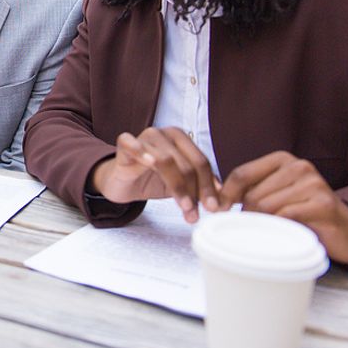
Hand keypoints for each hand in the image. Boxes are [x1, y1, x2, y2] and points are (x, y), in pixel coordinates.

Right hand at [93, 127, 220, 222]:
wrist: (123, 182)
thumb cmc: (152, 180)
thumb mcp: (181, 185)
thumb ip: (200, 186)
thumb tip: (224, 198)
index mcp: (181, 139)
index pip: (201, 162)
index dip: (208, 186)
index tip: (213, 208)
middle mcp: (164, 134)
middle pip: (186, 163)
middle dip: (194, 191)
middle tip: (196, 213)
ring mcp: (143, 137)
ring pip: (165, 160)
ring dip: (177, 186)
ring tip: (183, 207)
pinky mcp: (123, 144)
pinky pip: (130, 143)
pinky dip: (140, 151)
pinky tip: (149, 163)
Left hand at [218, 151, 347, 263]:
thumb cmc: (307, 214)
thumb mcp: (277, 196)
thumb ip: (252, 192)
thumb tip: (215, 201)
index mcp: (283, 160)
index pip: (242, 174)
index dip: (225, 195)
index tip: (217, 212)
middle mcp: (299, 166)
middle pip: (253, 194)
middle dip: (246, 215)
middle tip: (250, 230)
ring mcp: (313, 183)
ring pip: (267, 206)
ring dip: (262, 224)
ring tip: (268, 233)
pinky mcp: (324, 204)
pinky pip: (286, 217)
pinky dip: (278, 229)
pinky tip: (282, 235)